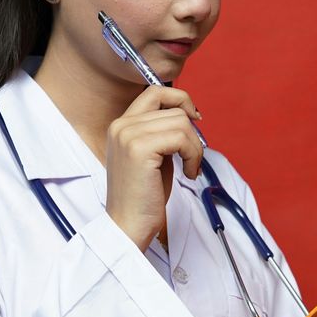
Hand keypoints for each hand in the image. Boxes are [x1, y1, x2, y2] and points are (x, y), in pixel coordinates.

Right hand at [105, 85, 202, 248]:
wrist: (128, 224)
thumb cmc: (144, 195)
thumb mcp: (152, 155)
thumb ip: (162, 132)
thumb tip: (189, 113)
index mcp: (121, 124)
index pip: (154, 91)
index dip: (180, 99)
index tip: (194, 118)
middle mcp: (121, 125)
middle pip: (173, 108)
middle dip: (192, 132)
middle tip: (193, 157)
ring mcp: (128, 135)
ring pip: (181, 122)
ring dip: (195, 147)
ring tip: (190, 168)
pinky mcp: (139, 148)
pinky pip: (181, 138)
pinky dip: (193, 155)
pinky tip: (188, 173)